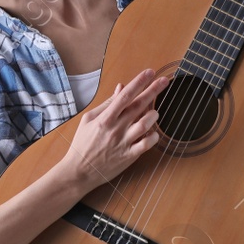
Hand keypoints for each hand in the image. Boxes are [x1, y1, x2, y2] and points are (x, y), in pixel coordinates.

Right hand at [60, 68, 169, 194]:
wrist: (79, 171)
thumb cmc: (83, 144)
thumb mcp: (89, 119)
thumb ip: (107, 103)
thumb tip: (121, 87)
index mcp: (105, 118)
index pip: (125, 95)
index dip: (138, 82)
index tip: (149, 72)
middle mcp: (116, 129)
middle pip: (138, 105)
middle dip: (152, 91)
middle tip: (164, 81)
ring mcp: (123, 142)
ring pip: (145, 124)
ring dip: (153, 115)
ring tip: (155, 111)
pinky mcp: (129, 156)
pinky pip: (146, 144)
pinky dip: (153, 137)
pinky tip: (153, 132)